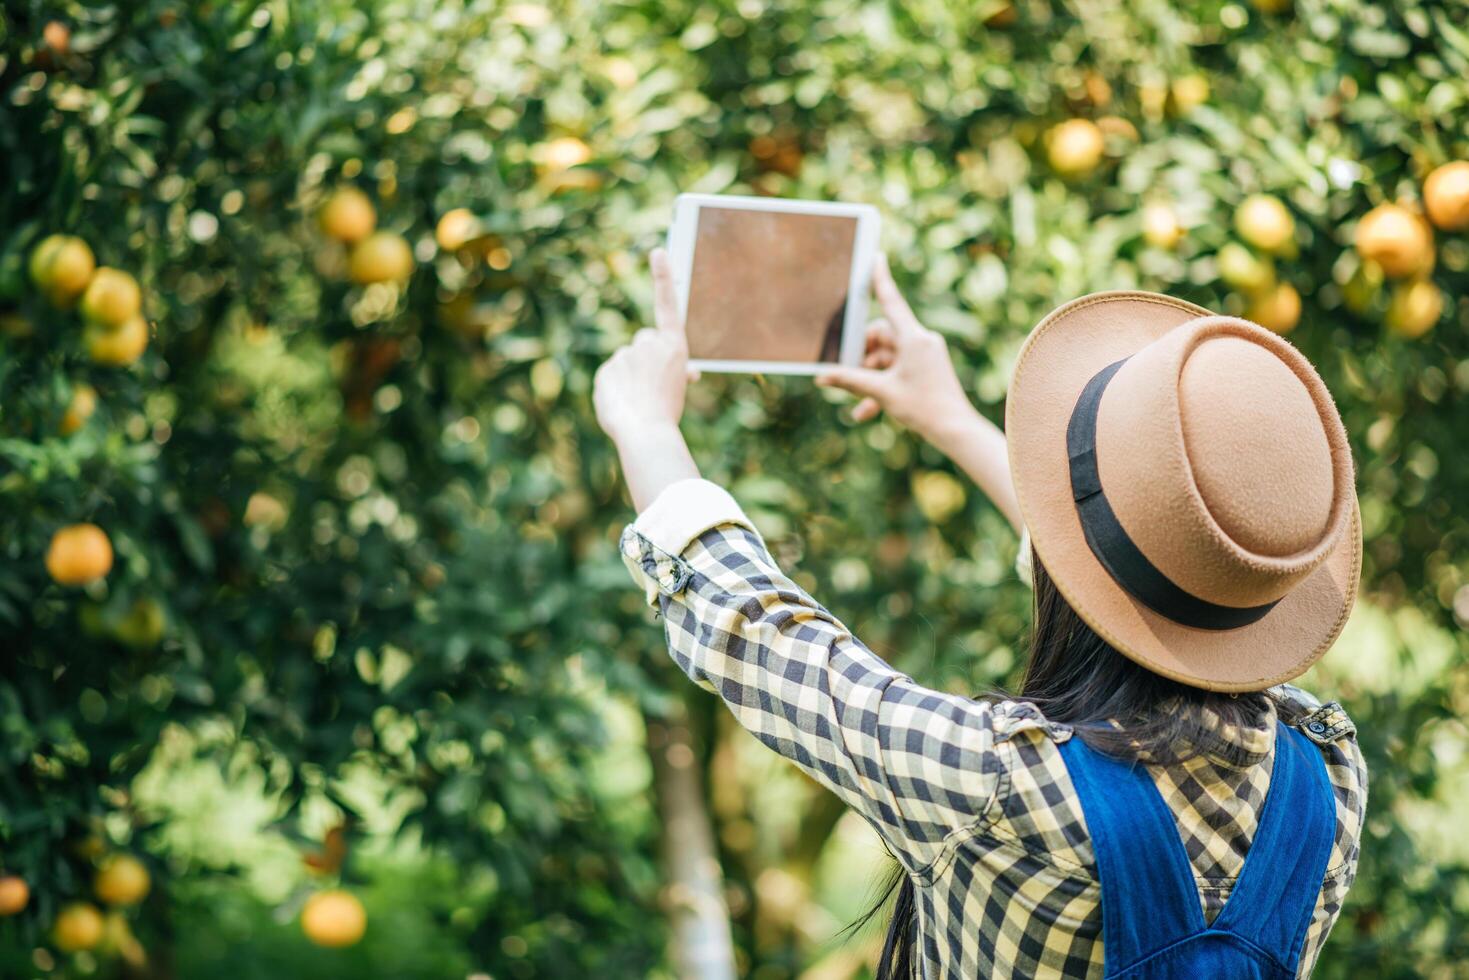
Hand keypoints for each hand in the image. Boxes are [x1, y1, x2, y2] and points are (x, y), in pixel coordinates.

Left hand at [593, 248, 696, 445]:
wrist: (646, 432)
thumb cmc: (668, 412)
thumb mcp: (679, 387)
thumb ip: (676, 371)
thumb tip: (684, 372)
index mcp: (674, 347)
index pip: (668, 304)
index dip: (663, 277)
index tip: (657, 251)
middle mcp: (649, 344)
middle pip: (644, 342)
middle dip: (646, 357)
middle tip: (653, 384)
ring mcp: (626, 355)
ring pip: (627, 360)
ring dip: (630, 374)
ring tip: (638, 399)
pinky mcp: (607, 370)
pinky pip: (611, 375)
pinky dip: (615, 387)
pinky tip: (623, 404)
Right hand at [815, 254, 971, 440]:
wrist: (955, 430)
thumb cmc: (923, 408)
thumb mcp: (882, 393)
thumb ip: (850, 381)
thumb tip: (821, 377)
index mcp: (914, 338)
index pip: (891, 301)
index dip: (880, 279)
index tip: (875, 257)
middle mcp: (921, 341)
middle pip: (881, 337)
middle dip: (863, 356)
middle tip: (846, 374)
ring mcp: (925, 355)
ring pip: (887, 358)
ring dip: (870, 379)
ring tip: (860, 404)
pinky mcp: (926, 369)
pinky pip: (897, 371)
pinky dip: (882, 387)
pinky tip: (867, 412)